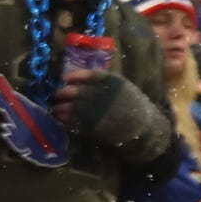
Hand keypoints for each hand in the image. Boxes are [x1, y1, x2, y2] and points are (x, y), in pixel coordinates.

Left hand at [52, 68, 173, 162]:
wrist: (145, 126)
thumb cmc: (131, 104)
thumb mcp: (122, 87)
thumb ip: (104, 82)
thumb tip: (80, 80)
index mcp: (112, 82)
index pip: (88, 75)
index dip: (74, 76)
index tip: (65, 79)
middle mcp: (104, 95)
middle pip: (76, 91)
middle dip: (63, 93)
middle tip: (56, 94)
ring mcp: (99, 111)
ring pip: (73, 107)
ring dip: (60, 108)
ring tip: (56, 109)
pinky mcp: (96, 125)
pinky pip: (76, 121)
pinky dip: (66, 119)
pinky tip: (62, 118)